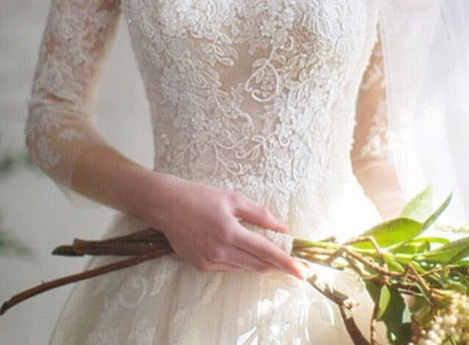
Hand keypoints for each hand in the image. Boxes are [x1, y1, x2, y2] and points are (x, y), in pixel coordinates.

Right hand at [142, 174, 303, 278]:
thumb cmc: (200, 196)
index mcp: (230, 232)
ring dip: (258, 263)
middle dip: (276, 266)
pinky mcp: (201, 266)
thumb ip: (260, 214)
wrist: (166, 205)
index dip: (286, 262)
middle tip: (292, 265)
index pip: (265, 252)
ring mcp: (209, 261)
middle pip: (257, 265)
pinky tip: (242, 251)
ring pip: (243, 268)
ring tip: (269, 254)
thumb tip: (282, 227)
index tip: (302, 272)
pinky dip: (240, 261)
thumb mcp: (232, 198)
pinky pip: (228, 268)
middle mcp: (220, 251)